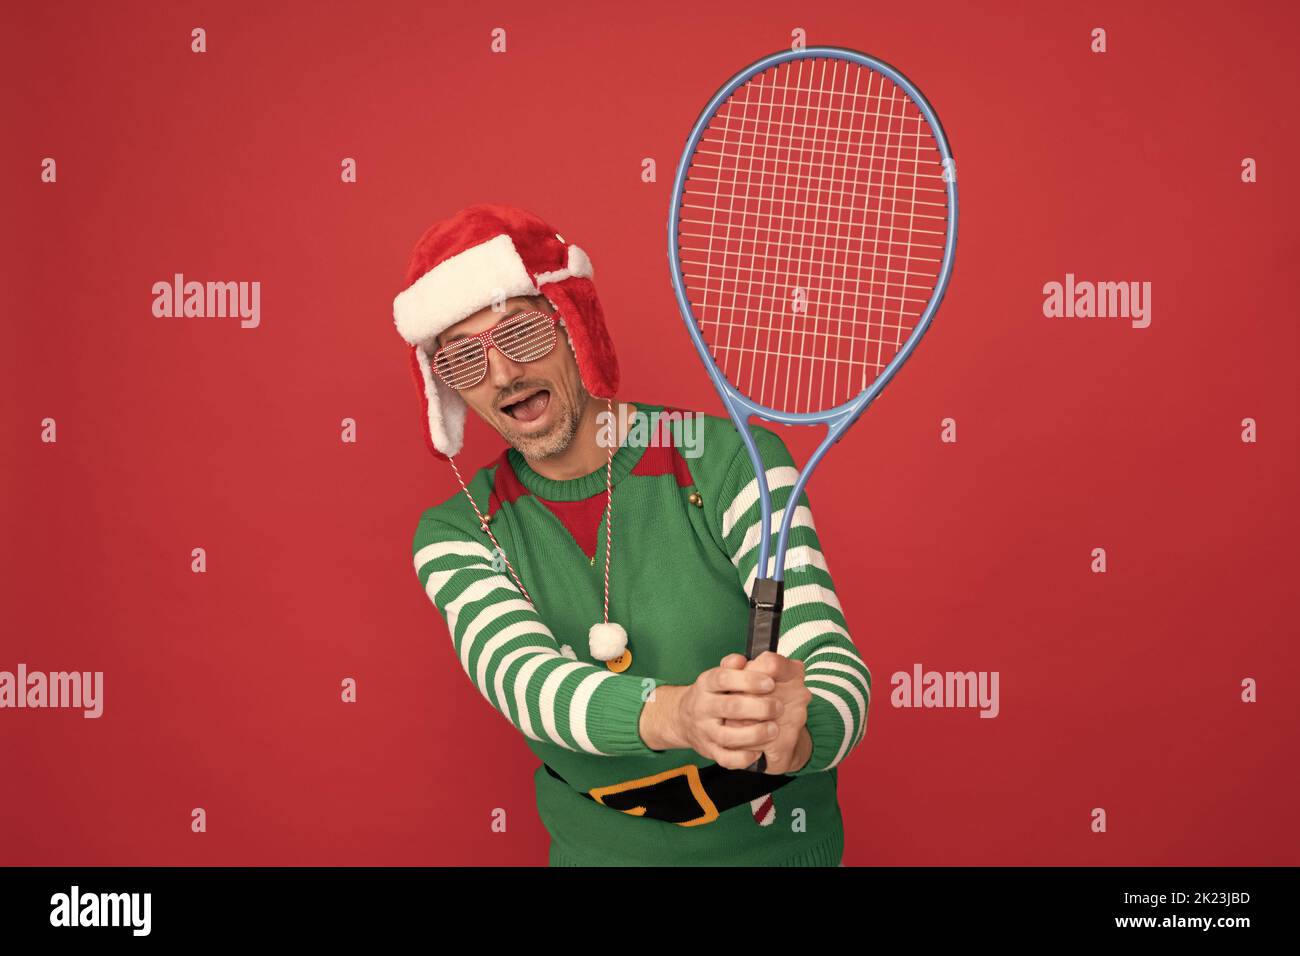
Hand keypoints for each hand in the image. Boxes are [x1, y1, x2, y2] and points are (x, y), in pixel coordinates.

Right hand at [642, 661, 783, 768]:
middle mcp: (702, 707)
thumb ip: (732, 666)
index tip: (770, 682)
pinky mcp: (709, 751)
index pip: (724, 679)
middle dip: (758, 708)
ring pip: (727, 736)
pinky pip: (725, 759)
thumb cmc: (711, 695)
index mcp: (706, 684)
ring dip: (754, 734)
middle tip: (778, 707)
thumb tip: (742, 659)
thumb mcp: (717, 674)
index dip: (748, 680)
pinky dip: (743, 758)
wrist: (682, 719)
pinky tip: (758, 752)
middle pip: (730, 707)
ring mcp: (704, 731)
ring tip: (774, 729)